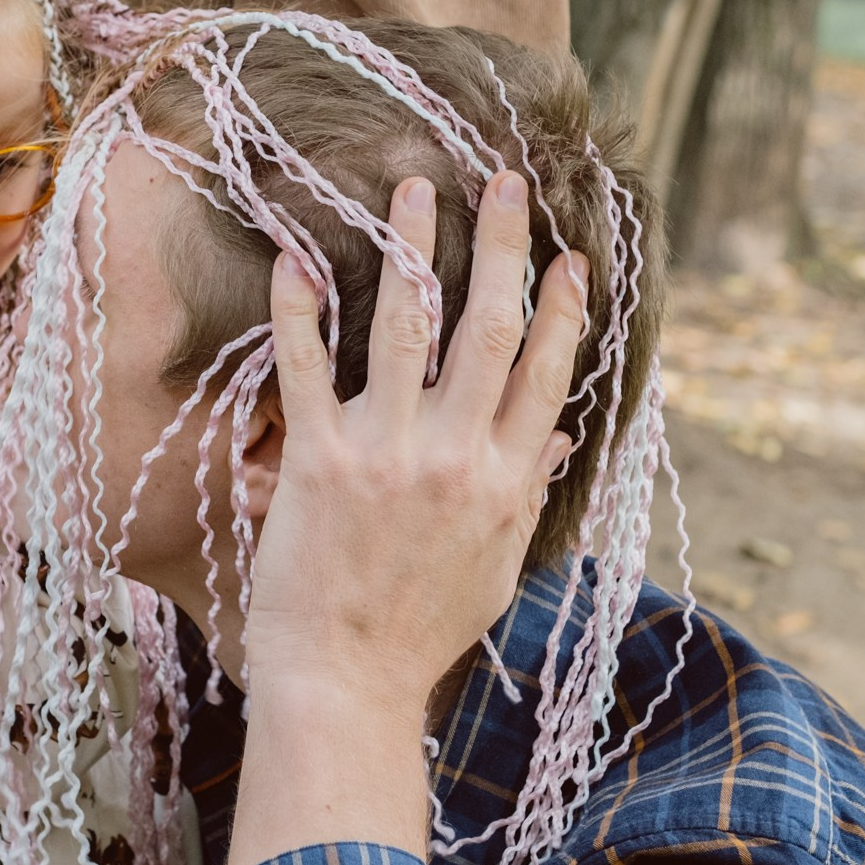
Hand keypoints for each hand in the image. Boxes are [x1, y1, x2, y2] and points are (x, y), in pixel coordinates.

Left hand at [226, 172, 586, 864]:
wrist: (346, 684)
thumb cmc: (419, 631)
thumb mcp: (497, 565)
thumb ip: (527, 493)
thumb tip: (556, 436)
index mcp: (507, 481)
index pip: (546, 371)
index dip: (562, 305)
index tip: (568, 254)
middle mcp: (455, 456)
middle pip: (490, 327)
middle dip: (500, 244)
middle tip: (501, 180)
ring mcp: (386, 452)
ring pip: (407, 324)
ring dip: (412, 245)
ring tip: (413, 185)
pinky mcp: (317, 459)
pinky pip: (306, 365)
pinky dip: (298, 306)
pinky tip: (296, 254)